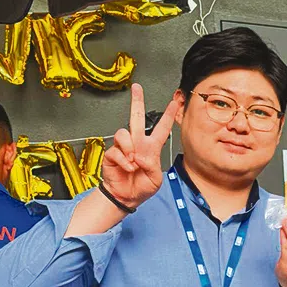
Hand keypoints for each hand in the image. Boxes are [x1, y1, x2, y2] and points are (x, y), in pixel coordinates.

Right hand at [101, 83, 178, 208]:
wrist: (126, 197)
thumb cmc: (142, 187)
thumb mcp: (155, 178)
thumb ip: (152, 164)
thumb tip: (140, 155)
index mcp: (151, 148)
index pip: (161, 128)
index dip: (168, 115)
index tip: (174, 102)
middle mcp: (137, 144)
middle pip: (137, 118)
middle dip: (137, 102)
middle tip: (137, 89)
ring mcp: (124, 148)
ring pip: (124, 133)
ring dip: (130, 149)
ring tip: (133, 162)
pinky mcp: (112, 154)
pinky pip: (117, 151)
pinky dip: (123, 161)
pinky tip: (127, 168)